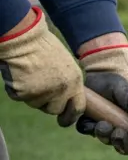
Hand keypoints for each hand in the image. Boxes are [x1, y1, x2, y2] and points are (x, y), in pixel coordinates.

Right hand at [0, 8, 84, 125]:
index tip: (64, 121)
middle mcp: (61, 90)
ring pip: (35, 104)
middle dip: (46, 103)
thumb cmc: (43, 48)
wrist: (24, 39)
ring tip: (29, 74)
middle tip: (39, 86)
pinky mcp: (23, 93)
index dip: (70, 116)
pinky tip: (19, 73)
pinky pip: (19, 97)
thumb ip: (67, 83)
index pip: (78, 108)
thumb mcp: (65, 65)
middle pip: (54, 109)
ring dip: (31, 94)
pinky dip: (16, 88)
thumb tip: (65, 100)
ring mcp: (42, 93)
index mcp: (75, 82)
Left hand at [75, 36, 127, 159]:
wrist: (107, 67)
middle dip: (120, 144)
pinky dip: (88, 128)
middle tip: (117, 133)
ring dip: (104, 136)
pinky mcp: (92, 118)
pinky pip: (87, 131)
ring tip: (103, 124)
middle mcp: (127, 126)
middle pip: (124, 147)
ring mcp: (109, 122)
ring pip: (105, 140)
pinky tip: (92, 119)